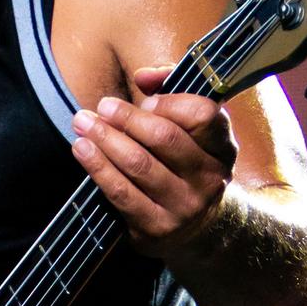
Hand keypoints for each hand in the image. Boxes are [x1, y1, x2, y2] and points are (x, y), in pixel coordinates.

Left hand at [71, 65, 238, 255]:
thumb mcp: (191, 131)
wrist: (197, 229)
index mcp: (223, 147)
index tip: (145, 99)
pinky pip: (121, 192)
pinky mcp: (156, 226)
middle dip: (128, 118)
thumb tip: (144, 76)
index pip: (203, 115)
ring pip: (139, 164)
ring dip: (105, 139)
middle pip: (165, 138)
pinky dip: (98, 167)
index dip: (171, 102)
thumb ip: (171, 92)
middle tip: (103, 106)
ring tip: (83, 123)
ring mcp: (184, 206)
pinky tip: (82, 150)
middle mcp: (209, 178)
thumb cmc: (185, 165)